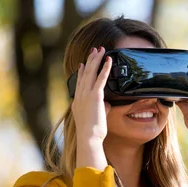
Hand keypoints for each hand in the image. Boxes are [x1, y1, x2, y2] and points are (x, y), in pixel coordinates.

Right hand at [71, 46, 111, 168]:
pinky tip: (109, 60)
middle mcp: (80, 95)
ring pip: (91, 72)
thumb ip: (100, 108)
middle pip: (85, 73)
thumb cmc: (92, 132)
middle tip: (94, 50)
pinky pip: (101, 78)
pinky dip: (105, 68)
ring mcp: (86, 95)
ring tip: (100, 50)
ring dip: (96, 59)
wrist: (89, 137)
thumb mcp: (95, 117)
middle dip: (90, 60)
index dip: (82, 71)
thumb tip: (106, 105)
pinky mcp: (95, 96)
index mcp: (78, 101)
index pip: (79, 82)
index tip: (83, 64)